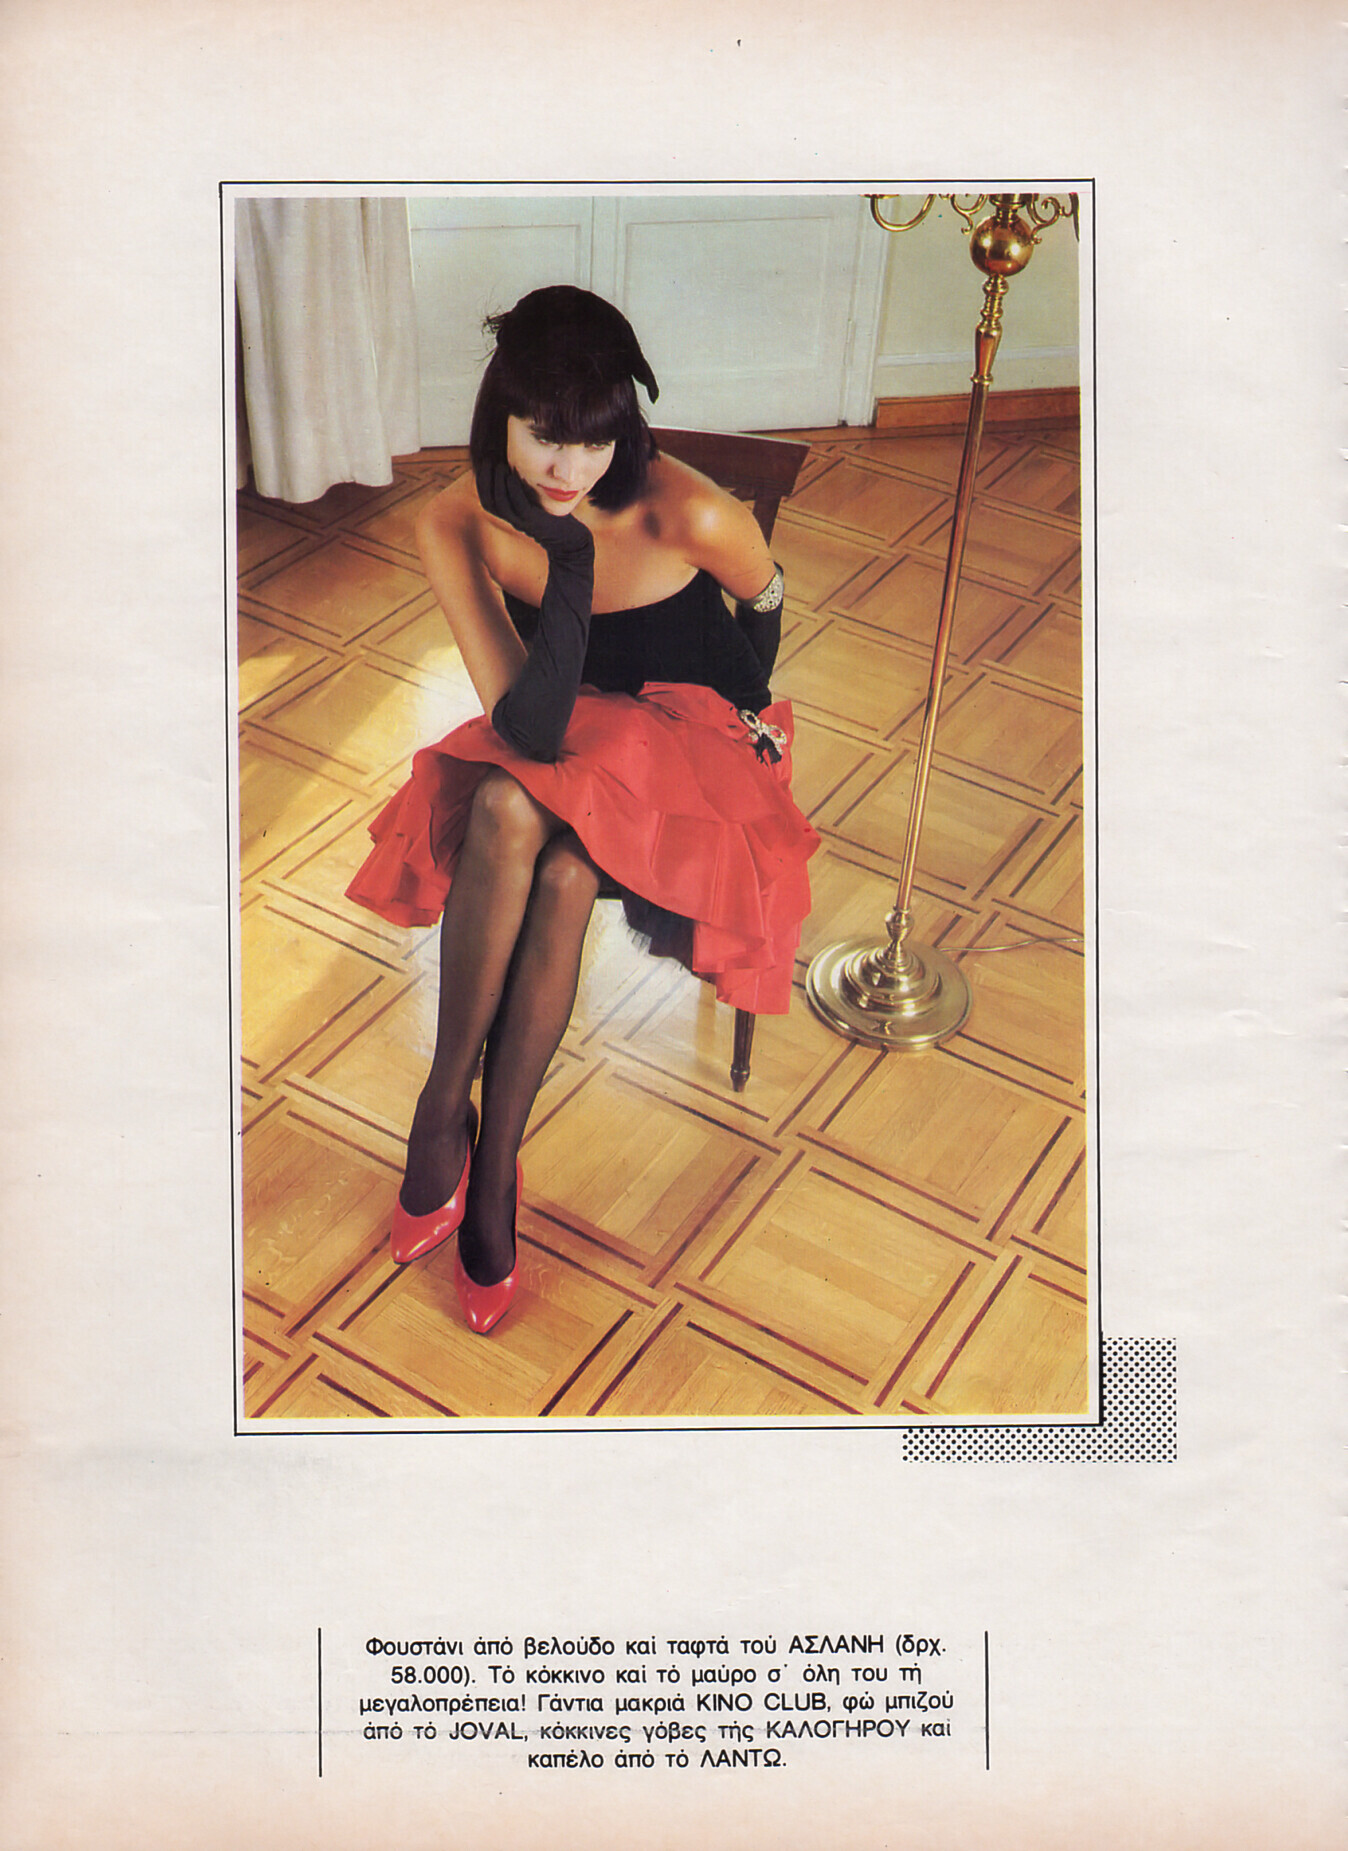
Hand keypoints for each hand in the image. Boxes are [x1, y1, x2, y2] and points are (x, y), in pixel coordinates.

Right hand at [475, 460, 593, 563]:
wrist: (571, 541)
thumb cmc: (554, 519)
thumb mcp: (536, 503)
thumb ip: (525, 491)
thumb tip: (517, 468)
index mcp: (511, 517)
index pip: (487, 501)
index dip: (482, 483)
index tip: (484, 463)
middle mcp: (513, 520)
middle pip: (489, 502)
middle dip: (485, 480)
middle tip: (487, 461)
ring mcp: (523, 522)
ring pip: (501, 504)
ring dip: (497, 483)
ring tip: (499, 465)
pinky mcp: (535, 522)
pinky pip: (519, 505)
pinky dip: (513, 490)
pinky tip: (512, 476)